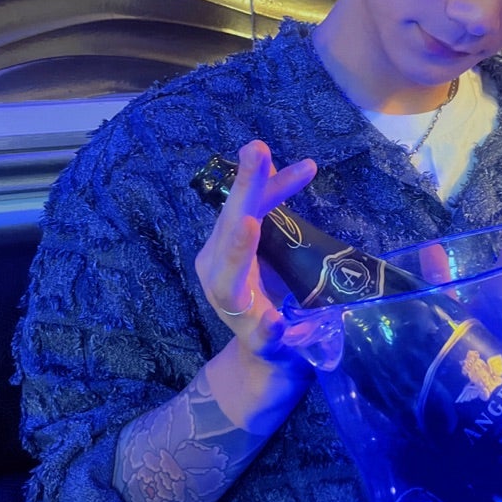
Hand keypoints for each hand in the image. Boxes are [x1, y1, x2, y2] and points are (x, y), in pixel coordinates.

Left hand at [195, 141, 316, 429]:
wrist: (263, 349)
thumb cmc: (277, 351)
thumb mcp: (276, 350)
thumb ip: (272, 336)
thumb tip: (273, 325)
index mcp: (228, 299)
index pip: (231, 270)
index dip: (240, 248)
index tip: (250, 224)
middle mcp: (216, 270)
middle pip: (230, 225)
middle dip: (245, 188)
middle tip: (256, 151)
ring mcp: (223, 253)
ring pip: (240, 210)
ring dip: (259, 180)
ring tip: (269, 150)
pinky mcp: (234, 241)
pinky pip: (252, 209)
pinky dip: (269, 189)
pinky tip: (285, 168)